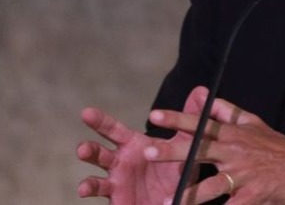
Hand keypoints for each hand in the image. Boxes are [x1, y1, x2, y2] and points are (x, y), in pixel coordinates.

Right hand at [76, 97, 196, 203]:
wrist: (181, 199)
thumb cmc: (177, 168)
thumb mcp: (186, 142)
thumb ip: (189, 118)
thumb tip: (202, 90)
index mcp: (132, 145)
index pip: (113, 130)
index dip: (100, 121)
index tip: (86, 112)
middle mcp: (120, 164)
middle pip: (98, 155)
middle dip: (89, 151)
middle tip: (81, 149)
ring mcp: (117, 185)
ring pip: (97, 183)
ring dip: (89, 185)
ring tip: (85, 188)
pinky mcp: (120, 202)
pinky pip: (107, 204)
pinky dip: (101, 201)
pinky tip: (95, 202)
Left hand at [146, 86, 284, 204]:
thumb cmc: (274, 144)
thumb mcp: (252, 122)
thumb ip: (227, 111)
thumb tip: (205, 95)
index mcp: (232, 135)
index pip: (201, 124)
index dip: (178, 119)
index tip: (154, 115)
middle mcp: (234, 153)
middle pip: (198, 151)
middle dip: (171, 152)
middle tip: (146, 151)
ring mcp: (242, 176)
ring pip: (210, 186)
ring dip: (187, 195)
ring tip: (166, 201)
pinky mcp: (251, 196)